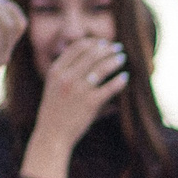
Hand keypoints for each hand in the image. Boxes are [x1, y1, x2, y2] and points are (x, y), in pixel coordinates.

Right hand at [22, 38, 131, 177]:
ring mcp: (78, 90)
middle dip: (107, 48)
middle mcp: (66, 77)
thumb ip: (66, 71)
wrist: (51, 135)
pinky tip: (125, 78)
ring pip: (102, 67)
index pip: (77, 48)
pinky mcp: (90, 103)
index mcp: (56, 71)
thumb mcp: (53, 86)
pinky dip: (119, 81)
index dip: (92, 42)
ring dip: (114, 60)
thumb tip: (88, 57)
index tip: (102, 42)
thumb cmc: (54, 111)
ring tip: (121, 58)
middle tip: (117, 47)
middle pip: (91, 54)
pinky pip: (110, 87)